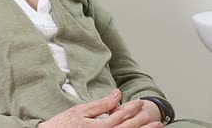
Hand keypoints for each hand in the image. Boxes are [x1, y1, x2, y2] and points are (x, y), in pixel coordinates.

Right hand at [37, 90, 162, 127]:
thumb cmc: (62, 125)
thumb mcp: (81, 111)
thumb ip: (101, 104)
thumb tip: (117, 94)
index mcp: (102, 126)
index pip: (122, 115)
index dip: (132, 107)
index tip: (140, 101)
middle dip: (144, 123)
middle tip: (157, 119)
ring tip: (155, 127)